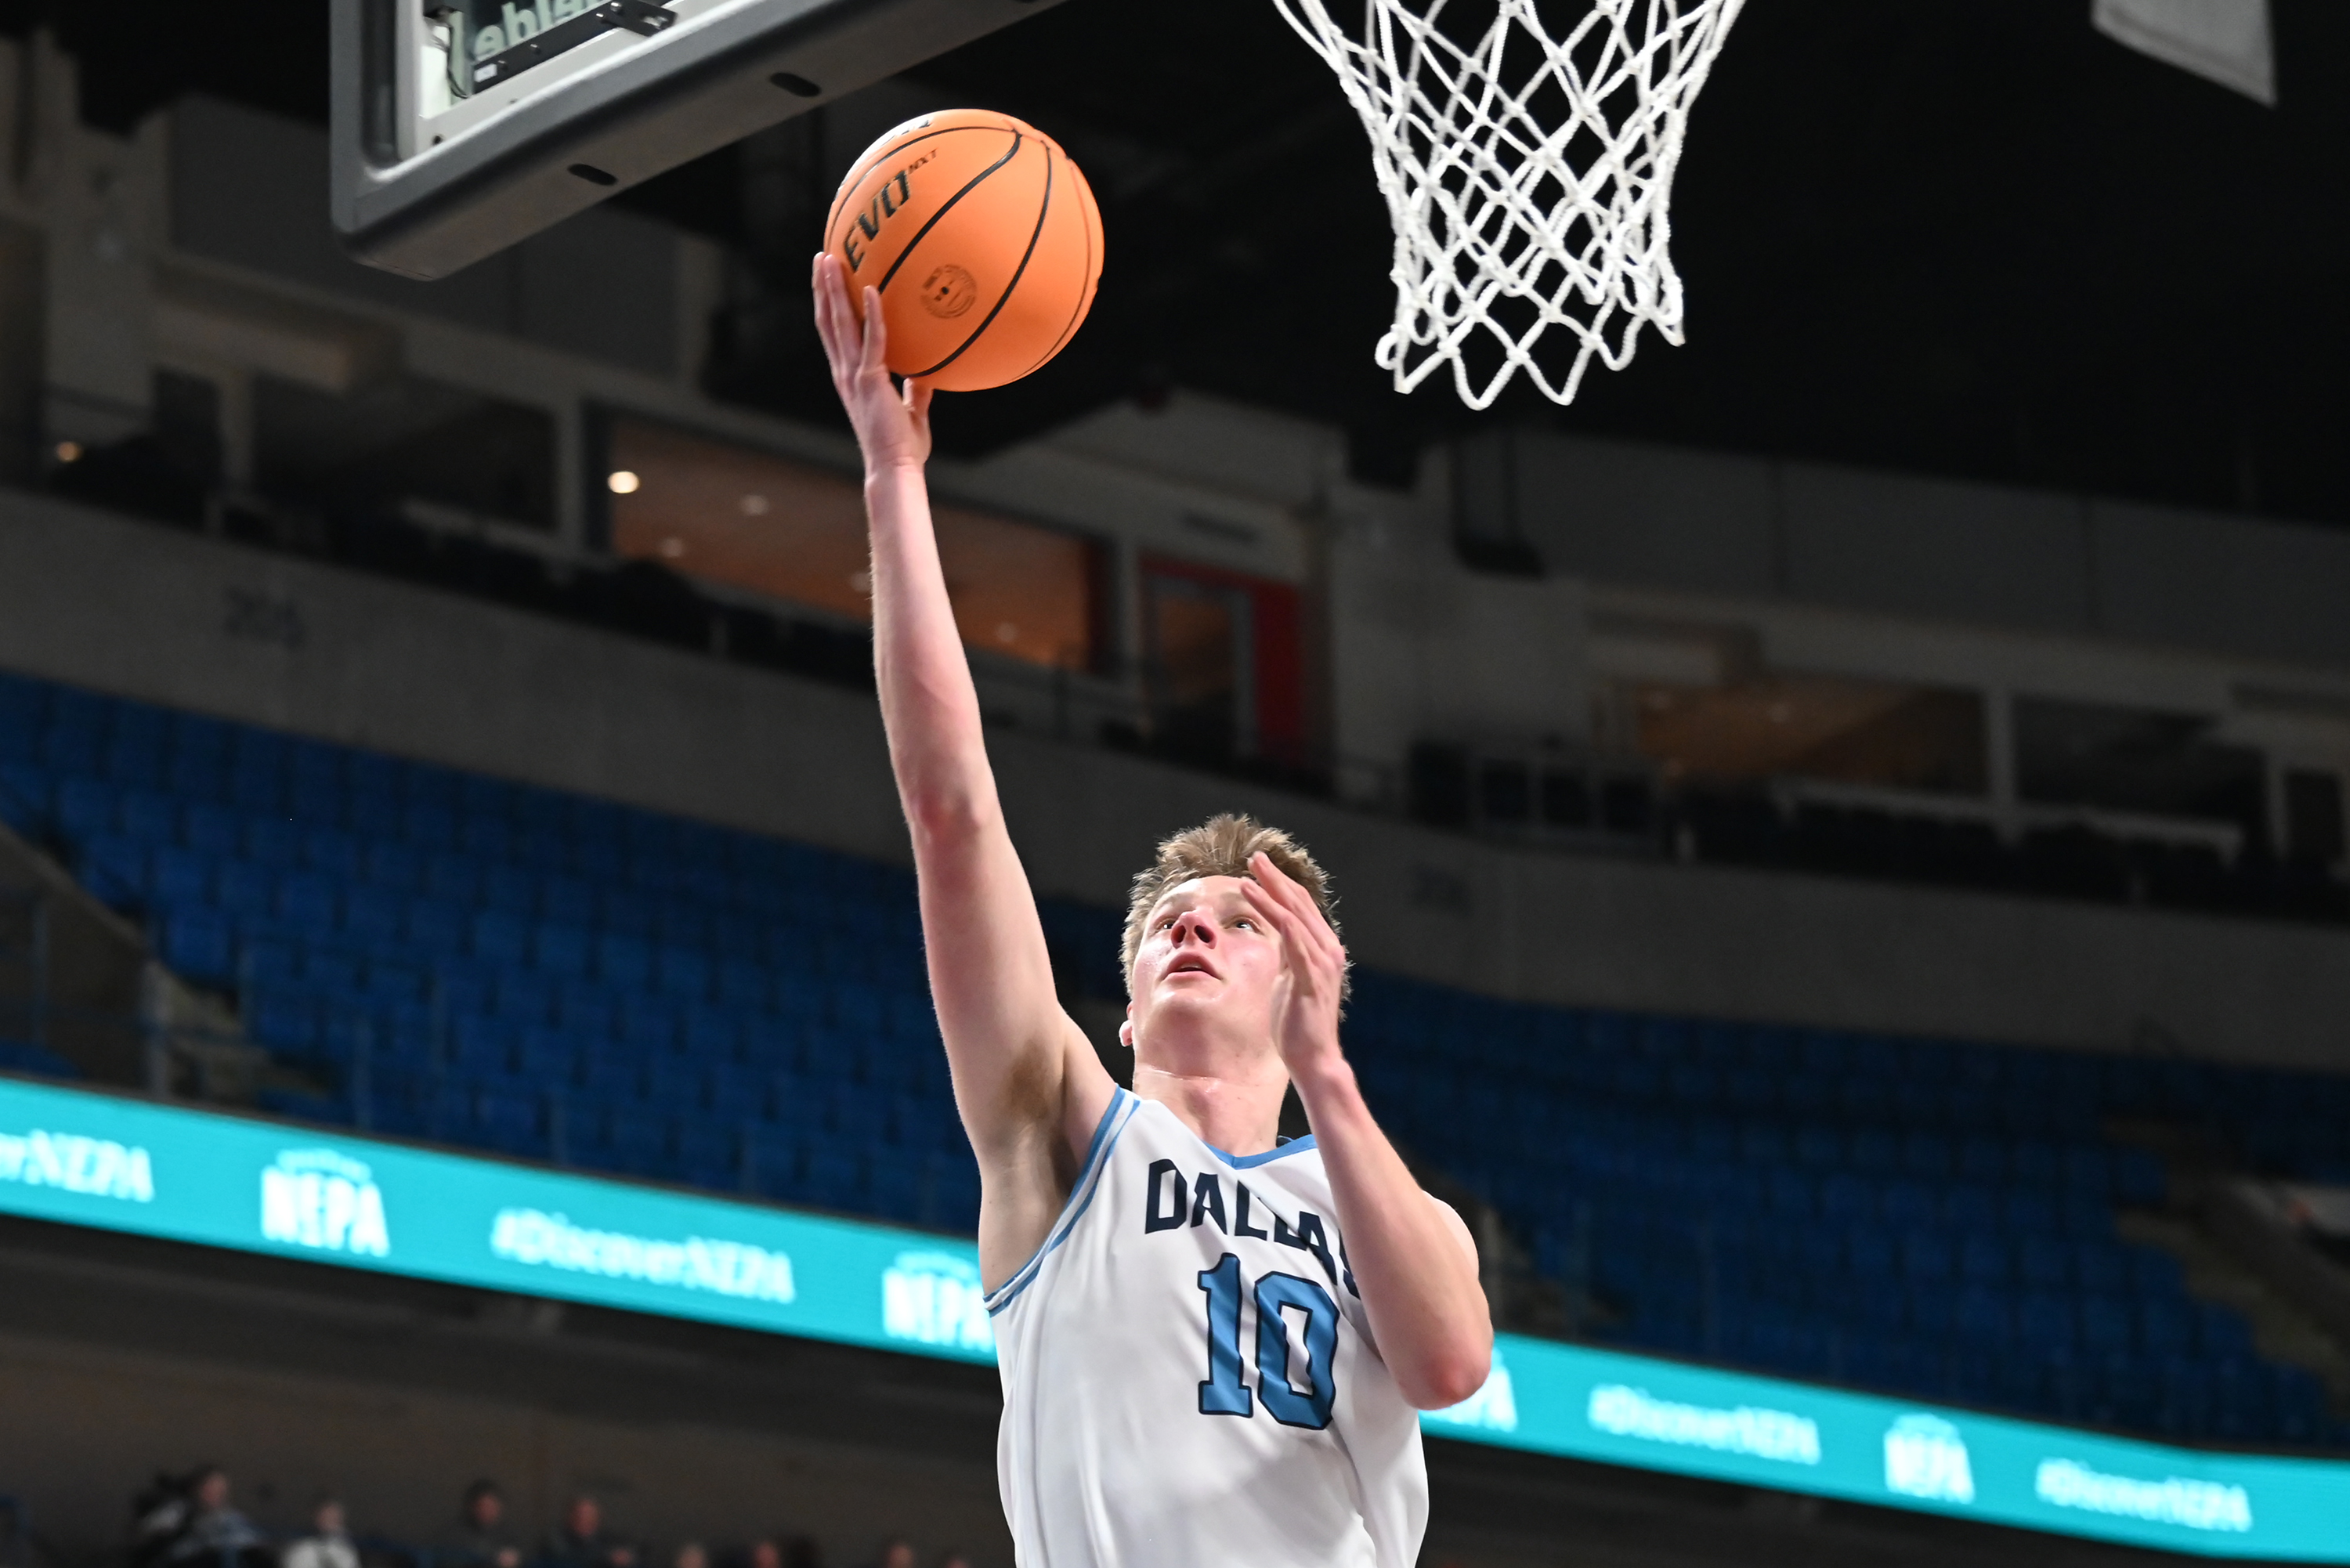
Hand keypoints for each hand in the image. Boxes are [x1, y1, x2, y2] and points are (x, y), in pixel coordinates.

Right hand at [812, 251, 933, 474]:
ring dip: (834, 289)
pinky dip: (872, 313)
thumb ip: (915, 390)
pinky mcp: (870, 380)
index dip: (827, 305)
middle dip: (823, 287)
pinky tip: (872, 288)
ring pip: (839, 324)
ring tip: (830, 260)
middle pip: (828, 320)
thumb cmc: (902, 446)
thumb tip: (927, 373)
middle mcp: (845, 372)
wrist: (895, 468)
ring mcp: (854, 375)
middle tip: (821, 256)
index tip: (826, 279)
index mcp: (850, 377)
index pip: (834, 334)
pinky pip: (872, 340)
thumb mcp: (911, 411)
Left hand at [1240, 851, 1348, 1084]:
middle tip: (1255, 856)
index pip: (1301, 908)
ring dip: (1270, 889)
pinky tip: (1252, 895)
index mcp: (1322, 950)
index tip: (1260, 867)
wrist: (1313, 1058)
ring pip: (1293, 914)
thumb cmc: (1297, 1024)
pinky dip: (1270, 911)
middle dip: (1275, 878)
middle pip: (1299, 903)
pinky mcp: (1309, 976)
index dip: (1281, 885)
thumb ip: (1288, 958)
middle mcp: (1326, 950)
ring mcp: (1320, 962)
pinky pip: (1289, 936)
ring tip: (1248, 872)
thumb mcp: (1289, 981)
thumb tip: (1276, 940)